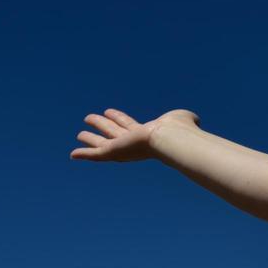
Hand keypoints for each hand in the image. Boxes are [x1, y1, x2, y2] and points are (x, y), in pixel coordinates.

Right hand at [69, 108, 199, 162]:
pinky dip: (84, 155)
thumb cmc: (180, 130)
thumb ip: (186, 118)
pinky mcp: (115, 153)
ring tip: (79, 133)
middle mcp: (132, 141)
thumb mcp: (182, 118)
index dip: (118, 117)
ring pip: (103, 142)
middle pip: (113, 132)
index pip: (128, 124)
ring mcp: (123, 148)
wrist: (170, 138)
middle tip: (89, 118)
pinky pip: (96, 155)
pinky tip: (73, 155)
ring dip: (91, 138)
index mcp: (144, 133)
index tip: (109, 112)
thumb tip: (194, 119)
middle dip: (102, 125)